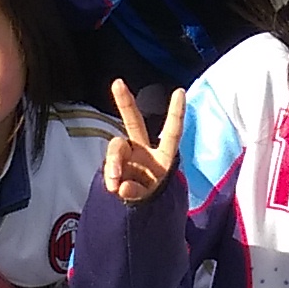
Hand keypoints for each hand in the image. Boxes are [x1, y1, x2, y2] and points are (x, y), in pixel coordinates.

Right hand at [100, 78, 187, 205]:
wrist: (134, 204)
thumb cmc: (148, 194)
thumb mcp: (149, 196)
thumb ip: (137, 192)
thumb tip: (122, 186)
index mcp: (163, 156)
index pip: (172, 132)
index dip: (176, 113)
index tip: (180, 91)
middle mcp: (143, 149)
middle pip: (133, 122)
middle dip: (125, 102)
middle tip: (117, 83)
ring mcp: (127, 154)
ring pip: (116, 147)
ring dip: (114, 163)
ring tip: (114, 184)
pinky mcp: (114, 163)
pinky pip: (109, 165)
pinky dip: (110, 177)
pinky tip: (114, 188)